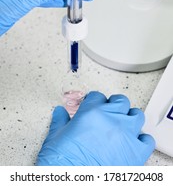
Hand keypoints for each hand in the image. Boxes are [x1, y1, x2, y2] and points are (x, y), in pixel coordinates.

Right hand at [36, 92, 154, 165]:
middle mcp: (111, 120)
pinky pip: (147, 140)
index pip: (98, 97)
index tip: (94, 106)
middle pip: (121, 101)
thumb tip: (59, 112)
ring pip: (137, 115)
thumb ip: (60, 121)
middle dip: (115, 104)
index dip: (95, 101)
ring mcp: (125, 136)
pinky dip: (142, 141)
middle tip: (110, 112)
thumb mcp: (55, 137)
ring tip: (124, 125)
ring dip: (131, 118)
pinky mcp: (136, 154)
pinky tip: (133, 144)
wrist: (71, 184)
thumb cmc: (62, 163)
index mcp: (91, 113)